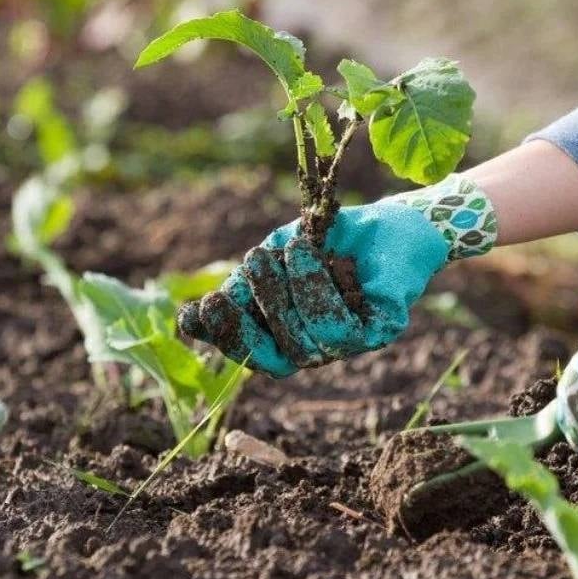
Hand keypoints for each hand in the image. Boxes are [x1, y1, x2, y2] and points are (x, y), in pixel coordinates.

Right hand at [179, 175, 497, 376]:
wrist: (390, 221)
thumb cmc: (327, 241)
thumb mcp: (273, 260)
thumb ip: (239, 290)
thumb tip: (188, 323)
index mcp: (288, 337)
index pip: (251, 353)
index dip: (225, 337)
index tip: (201, 308)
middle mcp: (317, 350)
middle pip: (275, 357)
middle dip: (255, 314)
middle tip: (249, 262)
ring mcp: (350, 346)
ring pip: (305, 342)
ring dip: (289, 293)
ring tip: (288, 247)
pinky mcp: (380, 331)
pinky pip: (339, 328)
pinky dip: (318, 288)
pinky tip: (313, 252)